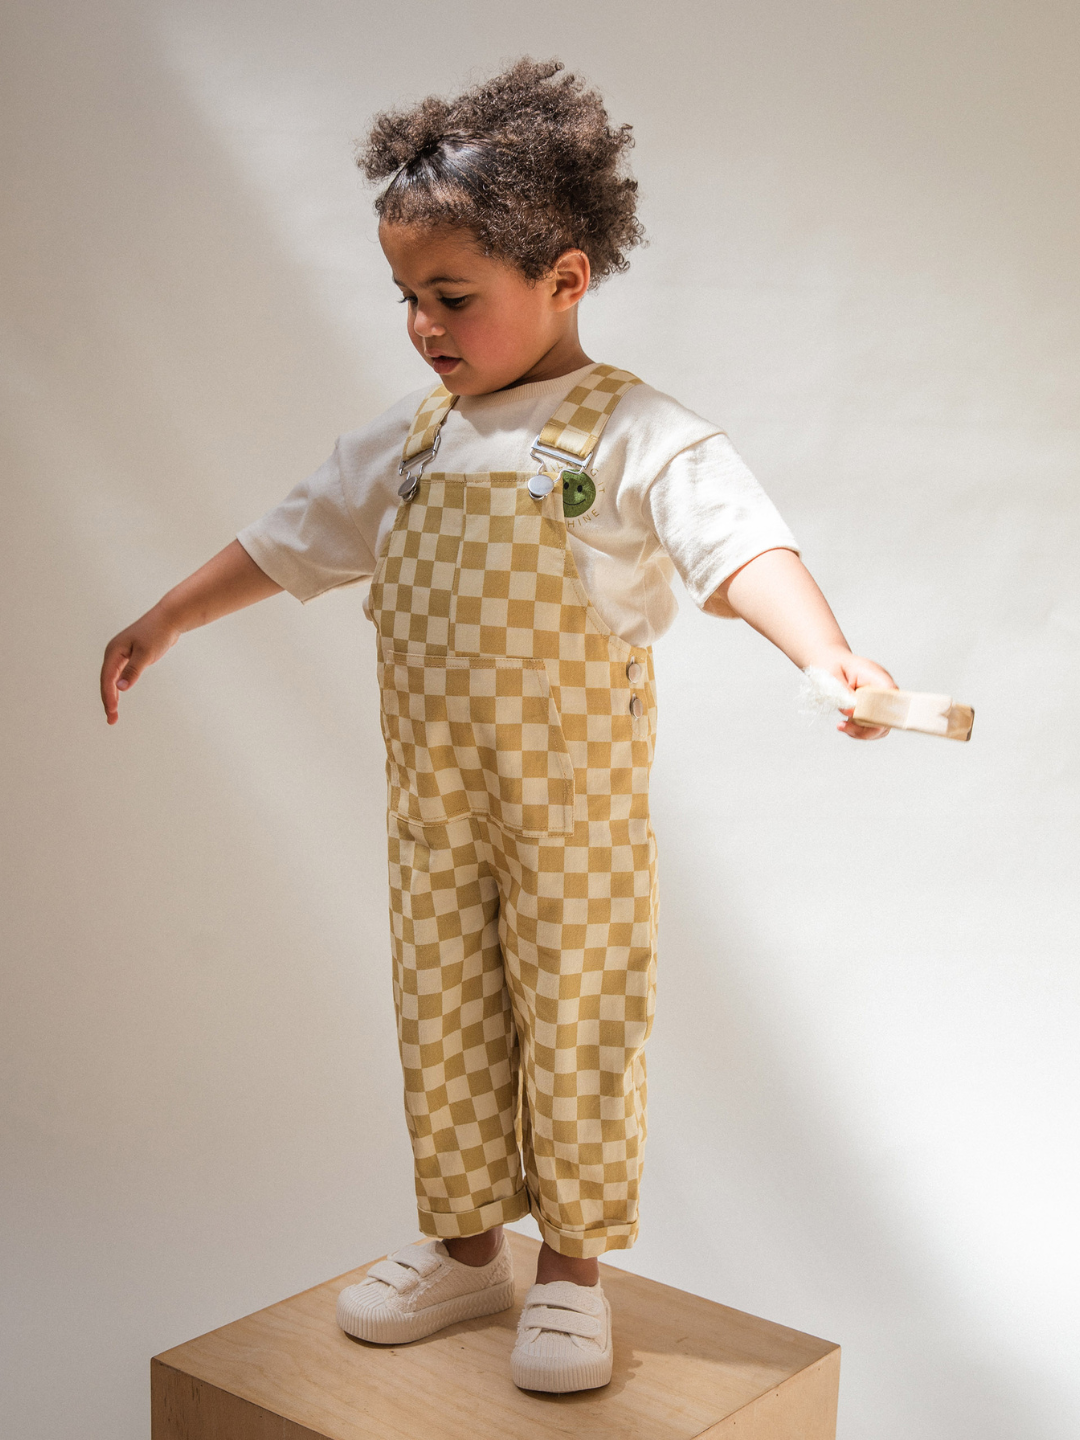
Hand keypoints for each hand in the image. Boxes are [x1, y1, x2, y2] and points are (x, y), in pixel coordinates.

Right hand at [98, 541, 281, 725]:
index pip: (107, 679)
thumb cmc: (158, 634)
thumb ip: (133, 671)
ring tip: (114, 713)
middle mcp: (114, 652)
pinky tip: (120, 696)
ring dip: (112, 695)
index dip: (108, 697)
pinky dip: (119, 686)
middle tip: (112, 720)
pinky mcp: (130, 655)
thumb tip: (121, 688)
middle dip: (108, 700)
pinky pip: (120, 674)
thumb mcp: (146, 654)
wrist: (169, 618)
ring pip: (112, 678)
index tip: (112, 712)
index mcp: (114, 651)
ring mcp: (121, 653)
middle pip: (106, 680)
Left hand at [817, 648, 896, 739]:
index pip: (890, 696)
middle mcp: (882, 689)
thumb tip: (851, 712)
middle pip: (889, 716)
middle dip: (868, 728)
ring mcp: (879, 700)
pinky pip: (872, 726)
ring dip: (863, 732)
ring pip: (882, 726)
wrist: (829, 660)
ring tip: (842, 726)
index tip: (862, 719)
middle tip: (845, 726)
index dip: (883, 712)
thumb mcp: (833, 674)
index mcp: (877, 676)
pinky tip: (844, 726)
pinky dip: (859, 730)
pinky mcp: (871, 709)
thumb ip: (843, 692)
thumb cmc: (832, 664)